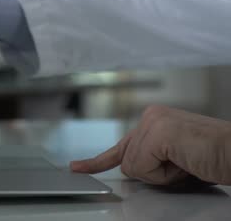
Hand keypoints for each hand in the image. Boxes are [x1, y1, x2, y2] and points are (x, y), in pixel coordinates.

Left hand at [70, 106, 230, 185]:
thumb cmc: (214, 159)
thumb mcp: (174, 160)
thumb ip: (151, 158)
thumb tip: (130, 169)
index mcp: (154, 119)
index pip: (120, 146)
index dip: (97, 161)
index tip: (77, 167)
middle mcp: (151, 116)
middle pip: (128, 162)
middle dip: (155, 174)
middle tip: (184, 164)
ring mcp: (153, 122)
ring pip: (134, 167)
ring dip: (163, 175)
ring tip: (187, 162)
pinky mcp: (158, 133)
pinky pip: (142, 168)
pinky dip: (164, 175)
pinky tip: (183, 161)